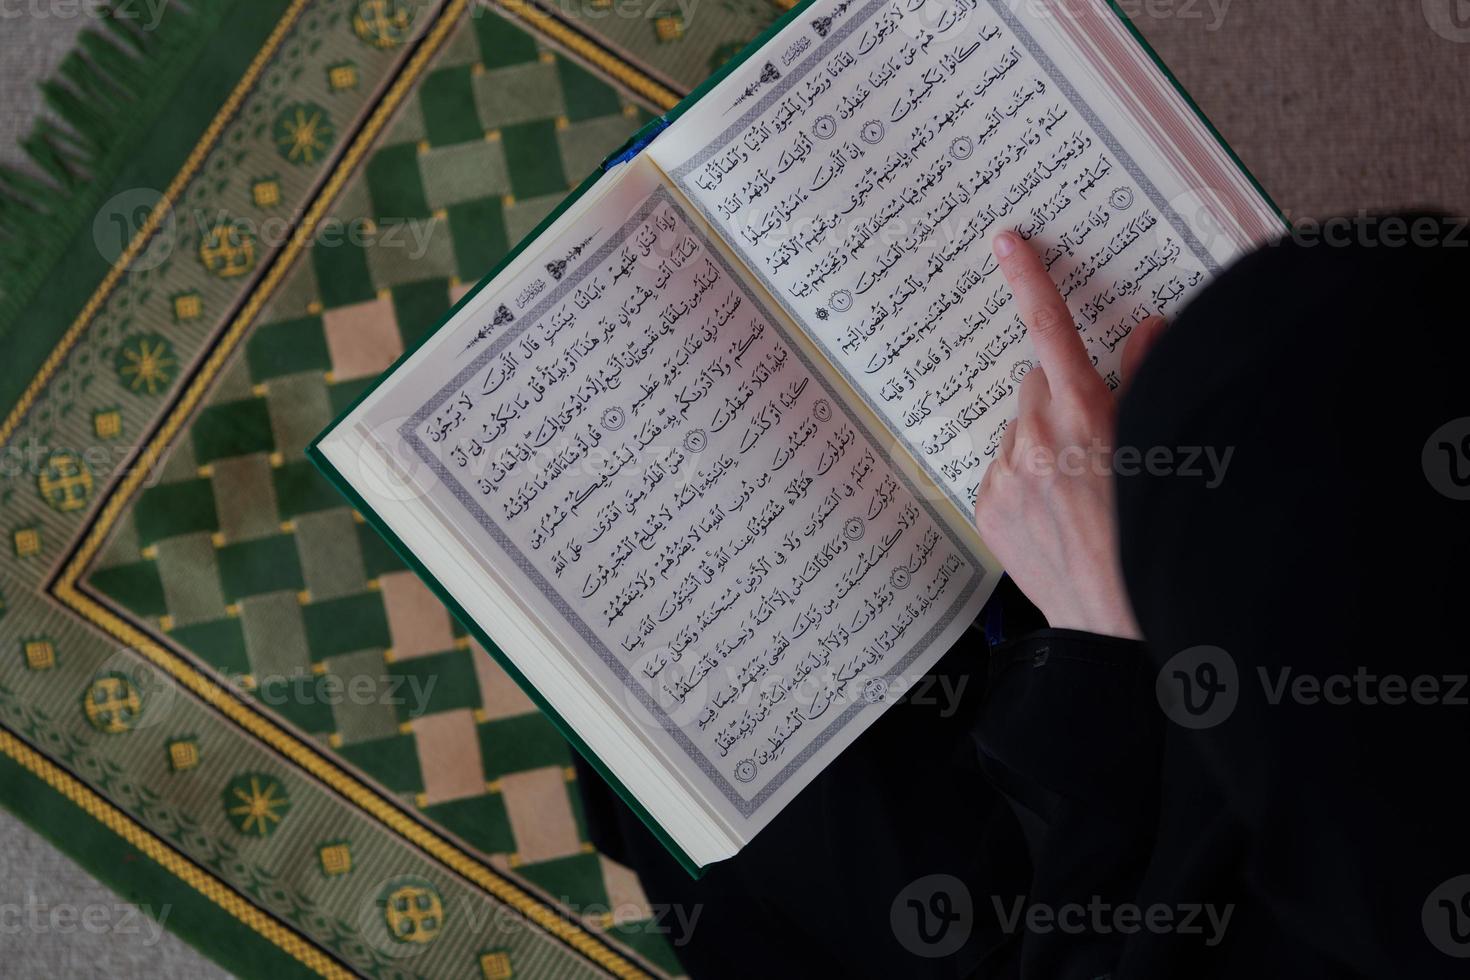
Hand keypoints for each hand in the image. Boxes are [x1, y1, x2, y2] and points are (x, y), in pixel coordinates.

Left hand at [972, 231, 1167, 639]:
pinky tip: (1055, 513)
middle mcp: (1034, 437)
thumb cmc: (1151, 535)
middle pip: (1036, 385)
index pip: (1051, 330)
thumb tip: (1147, 328)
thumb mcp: (1160, 449)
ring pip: (1018, 429)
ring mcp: (1004, 474)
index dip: (1030, 279)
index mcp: (1083, 415)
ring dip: (1041, 442)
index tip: (1008, 243)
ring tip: (1077, 491)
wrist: (1115, 623)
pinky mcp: (985, 507)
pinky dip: (1022, 479)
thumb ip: (1148, 381)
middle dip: (1061, 397)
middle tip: (1093, 439)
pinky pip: (1000, 470)